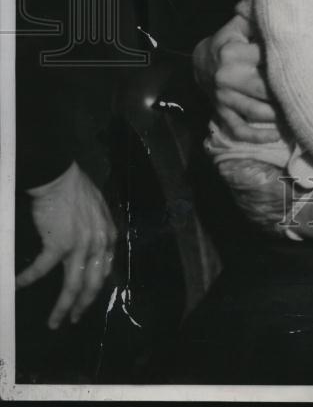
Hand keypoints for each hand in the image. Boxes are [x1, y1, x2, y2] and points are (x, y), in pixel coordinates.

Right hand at [16, 163, 116, 328]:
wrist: (60, 177)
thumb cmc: (76, 190)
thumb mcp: (97, 211)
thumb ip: (98, 231)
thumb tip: (93, 250)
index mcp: (108, 236)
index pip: (104, 270)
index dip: (95, 289)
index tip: (87, 300)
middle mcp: (99, 243)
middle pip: (92, 284)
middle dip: (83, 305)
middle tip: (73, 319)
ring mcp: (80, 245)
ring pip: (72, 285)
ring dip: (62, 307)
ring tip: (55, 321)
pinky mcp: (59, 244)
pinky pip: (42, 269)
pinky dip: (29, 278)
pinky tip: (19, 284)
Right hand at [193, 13, 278, 143]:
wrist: (200, 61)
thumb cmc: (229, 39)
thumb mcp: (240, 24)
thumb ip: (257, 15)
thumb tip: (281, 2)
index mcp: (234, 53)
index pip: (269, 61)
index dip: (291, 65)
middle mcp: (228, 77)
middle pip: (266, 91)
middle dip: (289, 97)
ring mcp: (223, 98)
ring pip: (258, 113)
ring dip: (280, 118)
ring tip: (303, 118)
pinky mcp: (221, 113)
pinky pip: (240, 130)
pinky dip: (257, 136)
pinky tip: (277, 136)